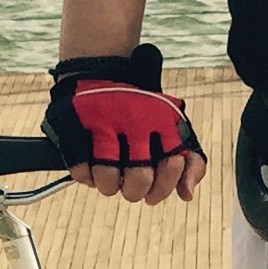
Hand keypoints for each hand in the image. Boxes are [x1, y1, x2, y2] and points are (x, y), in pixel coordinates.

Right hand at [45, 45, 208, 207]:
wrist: (101, 73)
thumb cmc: (141, 114)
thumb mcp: (172, 131)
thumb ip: (192, 164)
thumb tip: (187, 195)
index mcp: (162, 120)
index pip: (171, 168)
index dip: (164, 185)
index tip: (153, 180)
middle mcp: (134, 117)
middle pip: (139, 181)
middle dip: (136, 191)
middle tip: (131, 183)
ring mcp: (102, 120)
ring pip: (108, 180)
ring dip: (109, 185)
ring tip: (110, 174)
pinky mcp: (75, 125)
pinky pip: (80, 171)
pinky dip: (85, 175)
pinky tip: (92, 164)